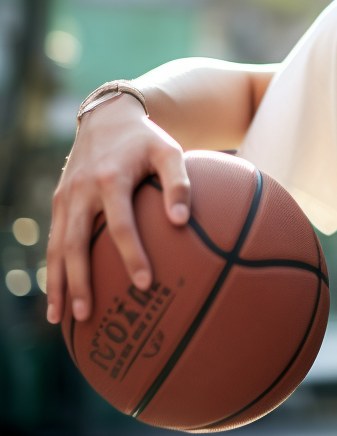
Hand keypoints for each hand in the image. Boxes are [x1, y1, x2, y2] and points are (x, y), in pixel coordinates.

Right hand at [47, 94, 190, 324]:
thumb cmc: (146, 139)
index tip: (145, 284)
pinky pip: (53, 240)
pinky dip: (53, 269)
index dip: (132, 255)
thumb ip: (179, 183)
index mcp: (111, 179)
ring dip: (58, 283)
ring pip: (56, 247)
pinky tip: (59, 294)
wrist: (107, 117)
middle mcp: (82, 191)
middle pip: (75, 244)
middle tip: (88, 314)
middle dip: (80, 281)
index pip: (120, 225)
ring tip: (62, 318)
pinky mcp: (58, 202)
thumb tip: (183, 220)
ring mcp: (65, 198)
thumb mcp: (169, 151)